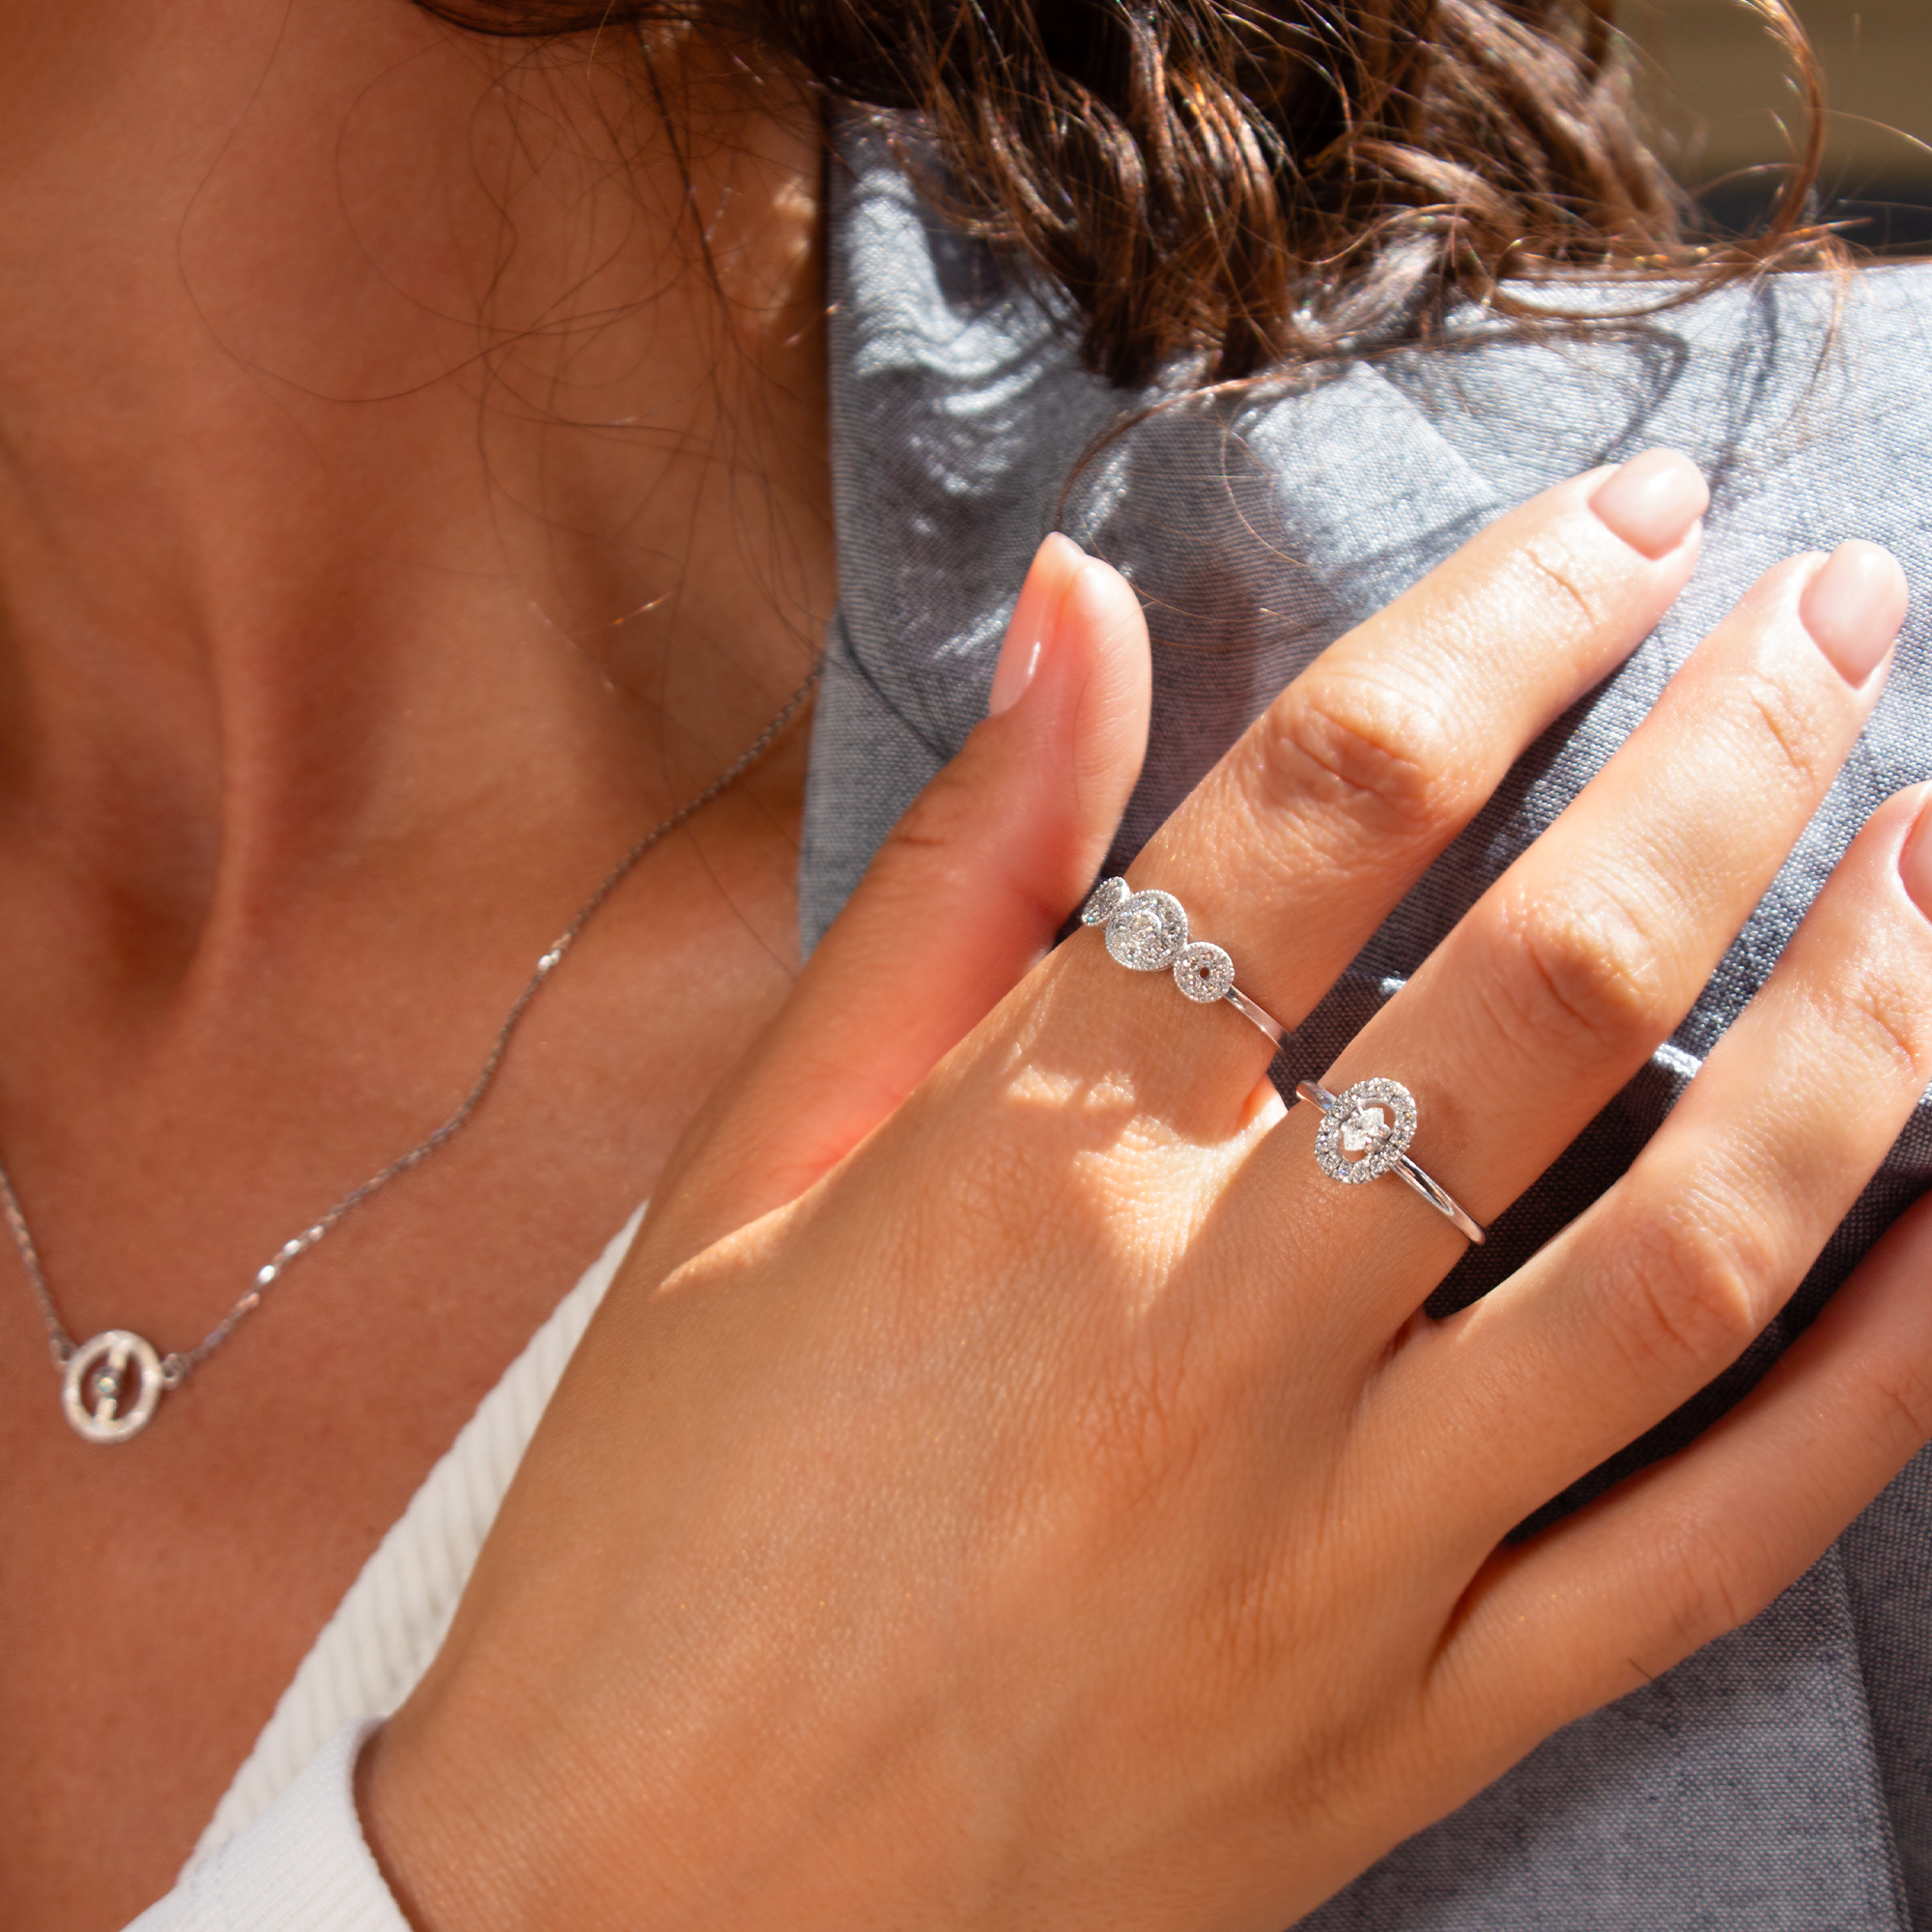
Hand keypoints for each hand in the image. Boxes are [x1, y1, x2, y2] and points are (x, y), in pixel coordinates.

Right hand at [362, 453, 1927, 1930]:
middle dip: (1728, 761)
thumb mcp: (746, 1174)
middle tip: (1835, 615)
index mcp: (1021, 1171)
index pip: (1322, 814)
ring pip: (1685, 1254)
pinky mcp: (1408, 1729)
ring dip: (1859, 1027)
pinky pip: (1707, 1545)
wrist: (629, 1915)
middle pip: (1547, 992)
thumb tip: (1078, 609)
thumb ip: (949, 884)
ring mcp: (1336, 1554)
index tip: (1618, 524)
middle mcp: (1207, 1340)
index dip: (1497, 626)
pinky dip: (1876, 1380)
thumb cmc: (659, 1517)